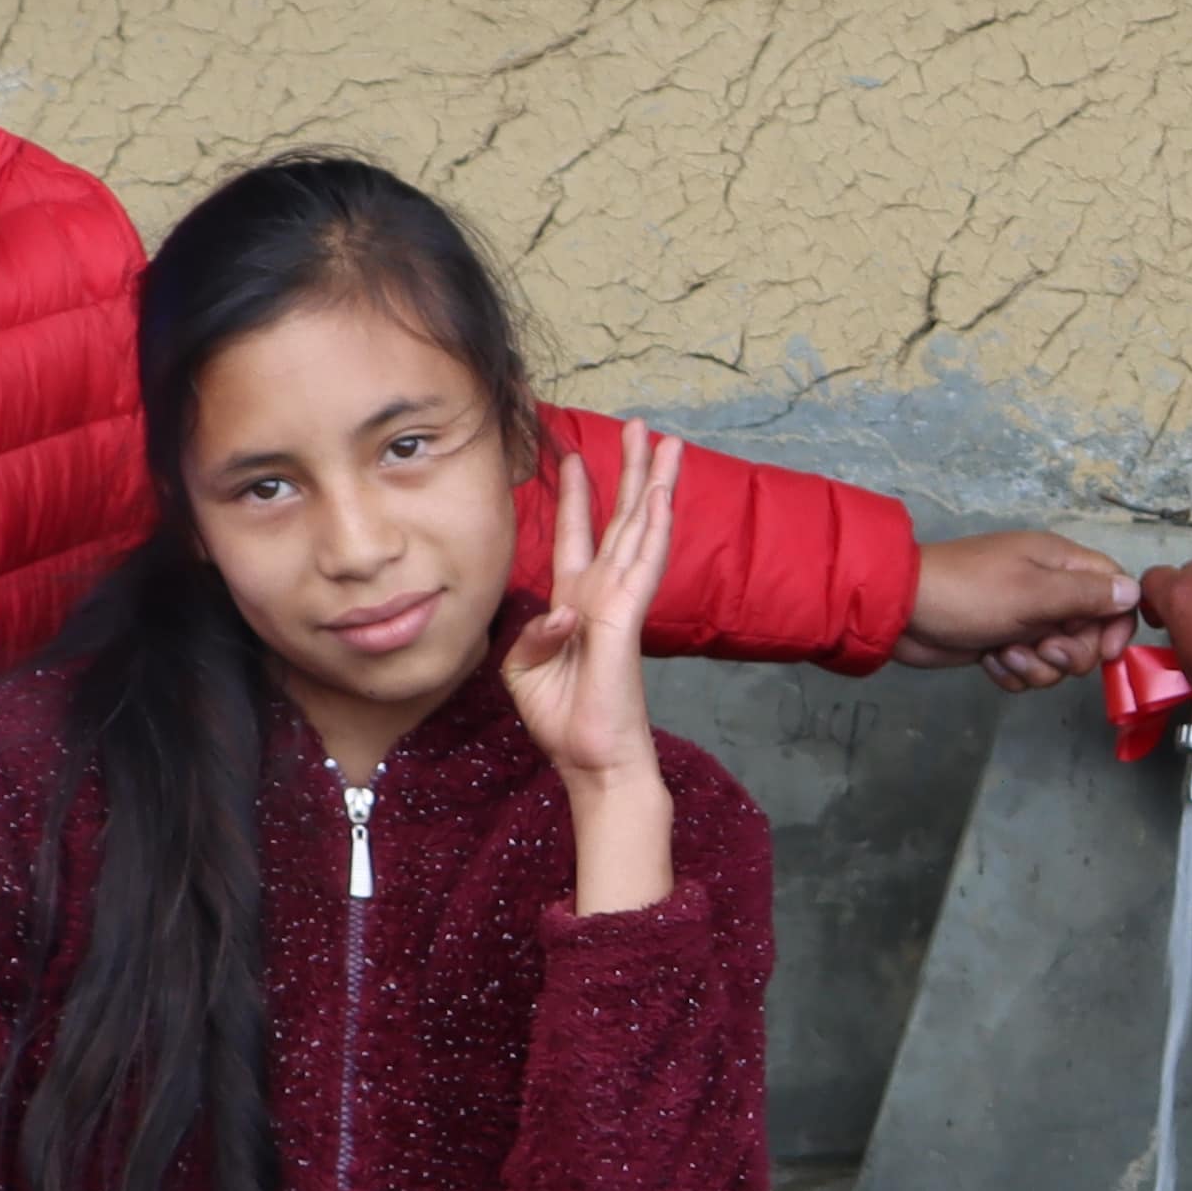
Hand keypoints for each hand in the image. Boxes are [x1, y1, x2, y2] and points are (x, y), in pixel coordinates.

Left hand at [508, 431, 683, 912]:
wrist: (590, 762)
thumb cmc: (562, 722)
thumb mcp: (523, 670)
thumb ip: (531, 633)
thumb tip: (558, 612)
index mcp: (574, 603)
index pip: (577, 539)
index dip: (579, 499)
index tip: (576, 460)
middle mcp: (601, 595)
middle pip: (621, 521)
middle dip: (632, 473)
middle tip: (645, 428)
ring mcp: (619, 605)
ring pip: (640, 532)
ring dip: (654, 486)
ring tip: (668, 443)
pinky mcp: (625, 622)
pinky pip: (640, 566)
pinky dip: (651, 530)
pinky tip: (661, 497)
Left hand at [901, 524, 1138, 685]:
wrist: (901, 611)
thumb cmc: (969, 594)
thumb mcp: (1034, 594)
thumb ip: (1087, 595)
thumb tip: (1133, 590)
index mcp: (1060, 563)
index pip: (1115, 590)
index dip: (1117, 624)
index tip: (1105, 652)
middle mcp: (1047, 588)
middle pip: (1089, 633)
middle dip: (1069, 653)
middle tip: (1042, 650)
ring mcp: (1024, 617)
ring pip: (1058, 658)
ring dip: (1036, 666)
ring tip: (1006, 653)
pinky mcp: (1002, 642)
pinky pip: (1028, 668)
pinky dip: (1012, 671)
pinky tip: (989, 661)